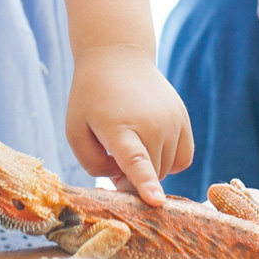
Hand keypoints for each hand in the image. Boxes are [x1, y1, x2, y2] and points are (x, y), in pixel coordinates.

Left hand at [66, 45, 194, 205]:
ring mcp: (172, 121)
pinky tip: (150, 145)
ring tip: (129, 143)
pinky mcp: (183, 118)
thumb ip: (92, 164)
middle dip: (131, 179)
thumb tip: (122, 180)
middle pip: (150, 175)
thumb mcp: (75, 131)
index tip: (157, 201)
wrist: (118, 57)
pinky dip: (168, 160)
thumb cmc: (91, 97)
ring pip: (166, 170)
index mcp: (119, 127)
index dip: (146, 183)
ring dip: (149, 167)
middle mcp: (152, 124)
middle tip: (111, 159)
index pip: (136, 160)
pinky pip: (183, 158)